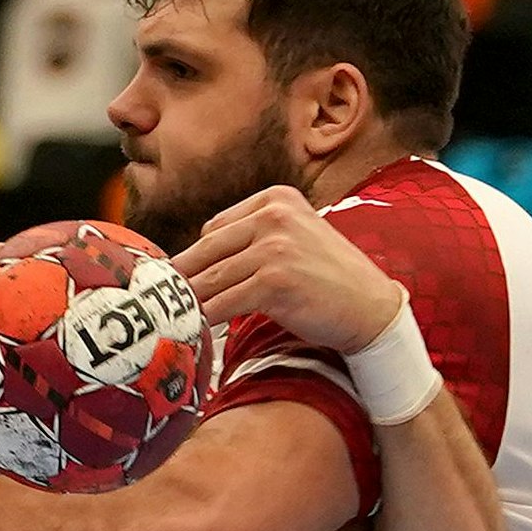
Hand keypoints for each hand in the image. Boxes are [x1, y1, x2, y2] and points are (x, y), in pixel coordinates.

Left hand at [171, 187, 405, 351]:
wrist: (371, 307)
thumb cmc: (328, 278)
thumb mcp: (294, 238)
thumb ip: (251, 238)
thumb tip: (195, 259)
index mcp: (275, 199)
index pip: (214, 229)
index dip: (196, 259)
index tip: (177, 281)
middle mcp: (273, 216)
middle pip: (206, 251)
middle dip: (183, 281)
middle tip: (159, 302)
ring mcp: (274, 247)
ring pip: (211, 279)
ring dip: (190, 303)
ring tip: (174, 319)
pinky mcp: (274, 281)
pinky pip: (223, 303)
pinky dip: (206, 320)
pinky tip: (197, 331)